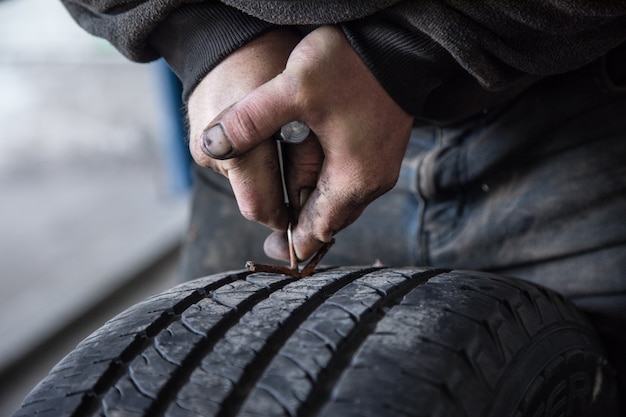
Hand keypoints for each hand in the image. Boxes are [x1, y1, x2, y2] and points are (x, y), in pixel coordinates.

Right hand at [187, 28, 300, 229]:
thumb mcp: (302, 111)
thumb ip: (307, 164)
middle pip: (251, 199)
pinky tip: (262, 134)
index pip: (260, 208)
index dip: (286, 217)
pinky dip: (250, 159)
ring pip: (241, 183)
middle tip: (303, 176)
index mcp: (237, 149)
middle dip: (277, 195)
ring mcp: (201, 149)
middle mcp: (212, 155)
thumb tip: (309, 205)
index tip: (307, 214)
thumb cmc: (272, 64)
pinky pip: (231, 164)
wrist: (228, 36)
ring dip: (263, 175)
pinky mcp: (199, 143)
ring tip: (281, 142)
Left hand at [195, 26, 413, 261]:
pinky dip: (328, 184)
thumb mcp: (292, 89)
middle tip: (273, 231)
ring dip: (314, 202)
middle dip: (301, 224)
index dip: (293, 244)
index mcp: (353, 179)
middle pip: (332, 219)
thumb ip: (250, 121)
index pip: (320, 230)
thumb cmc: (351, 65)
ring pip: (341, 199)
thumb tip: (213, 144)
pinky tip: (309, 170)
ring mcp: (381, 164)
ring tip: (287, 201)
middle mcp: (373, 180)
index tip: (271, 252)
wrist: (397, 40)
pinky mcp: (380, 147)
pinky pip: (351, 180)